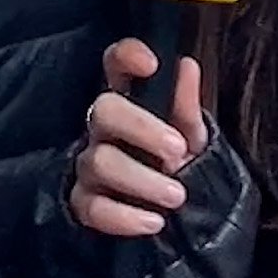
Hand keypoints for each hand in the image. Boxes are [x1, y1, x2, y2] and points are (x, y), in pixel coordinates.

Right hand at [68, 40, 206, 238]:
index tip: (151, 64)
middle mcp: (103, 129)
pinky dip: (124, 217)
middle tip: (178, 150)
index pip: (115, 64)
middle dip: (142, 129)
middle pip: (104, 110)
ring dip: (142, 180)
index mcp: (130, 102)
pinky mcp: (84, 203)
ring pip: (99, 161)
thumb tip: (187, 66)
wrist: (178, 219)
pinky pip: (91, 207)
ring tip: (176, 196)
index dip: (126, 56)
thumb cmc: (179, 165)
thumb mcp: (192, 135)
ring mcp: (90, 165)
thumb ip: (187, 104)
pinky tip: (153, 221)